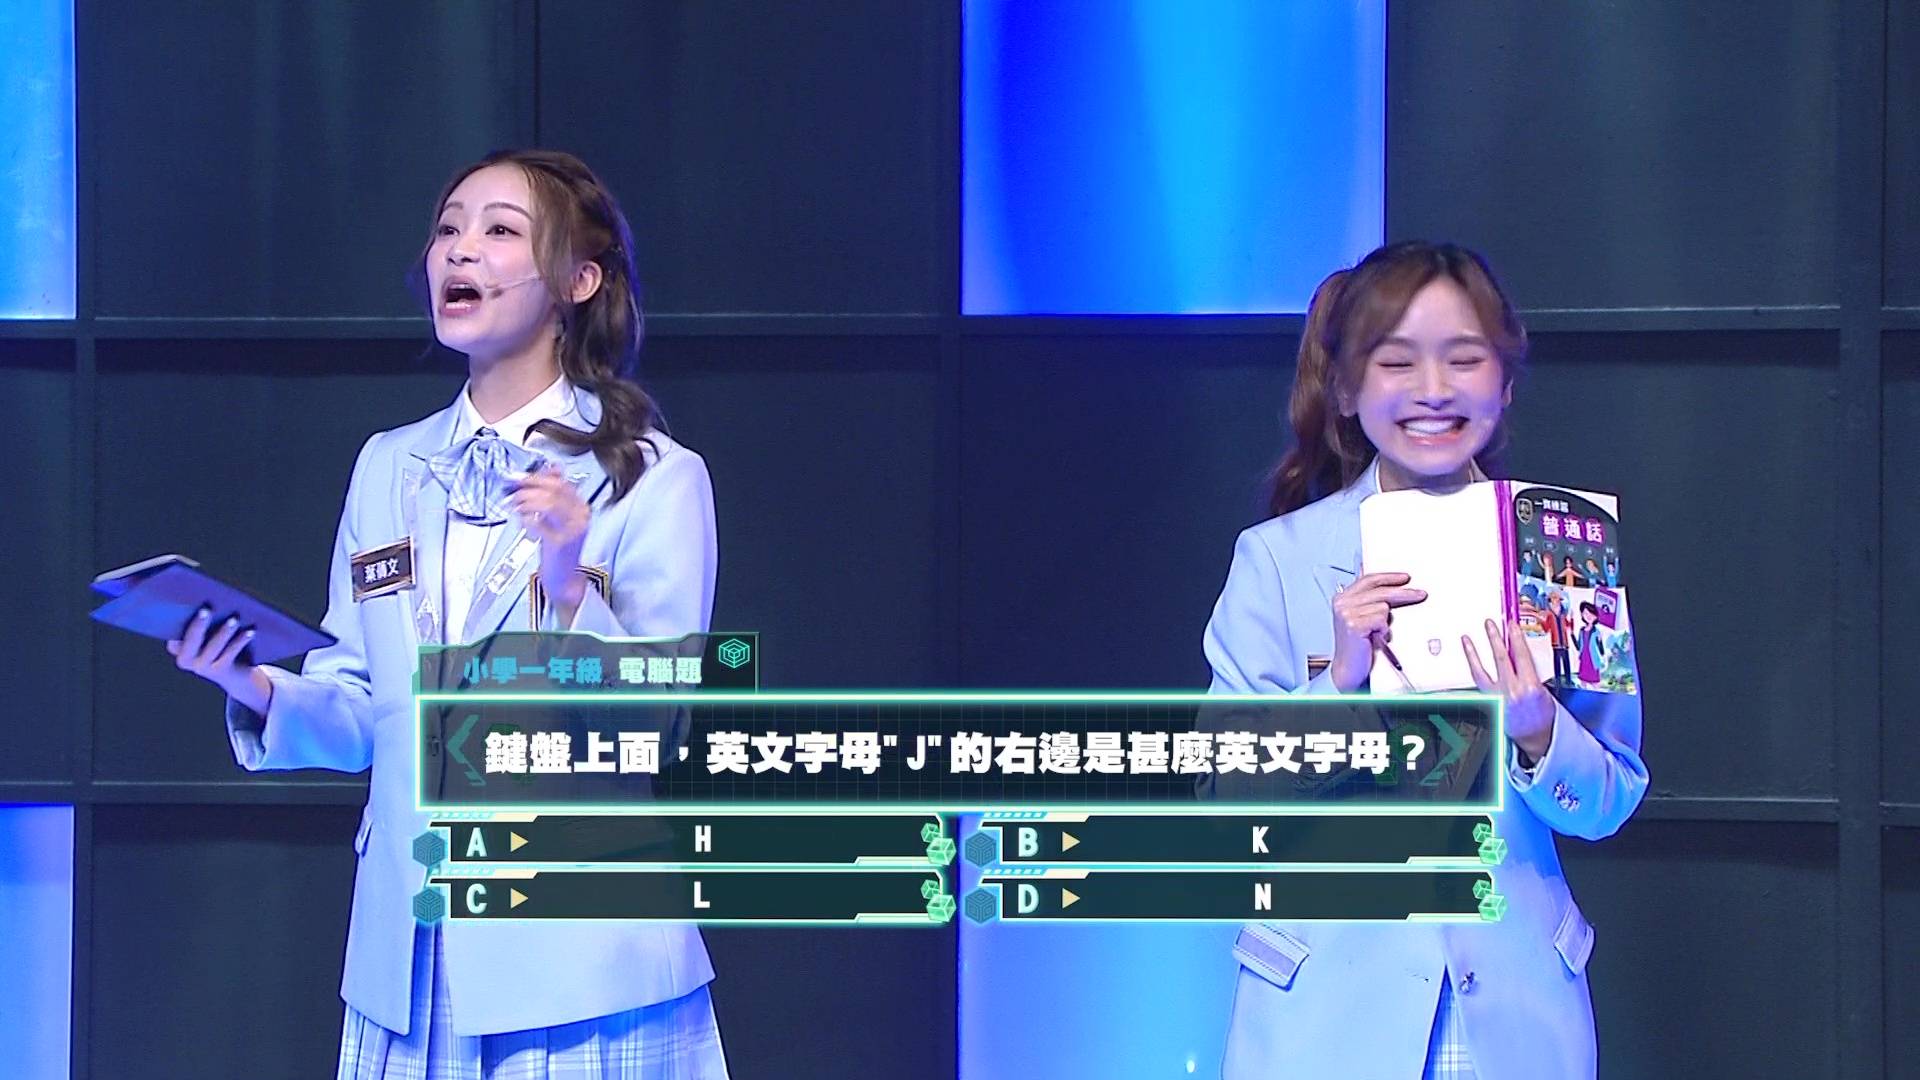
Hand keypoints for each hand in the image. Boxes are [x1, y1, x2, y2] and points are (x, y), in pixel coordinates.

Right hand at [167, 606, 271, 713]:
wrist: (235, 674)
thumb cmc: (219, 644)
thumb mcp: (208, 632)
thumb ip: (204, 619)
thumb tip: (212, 598)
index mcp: (177, 647)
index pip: (175, 632)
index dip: (178, 620)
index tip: (186, 607)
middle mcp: (185, 660)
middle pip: (192, 640)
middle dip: (199, 624)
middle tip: (206, 609)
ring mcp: (202, 667)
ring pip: (213, 647)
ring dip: (224, 632)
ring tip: (234, 619)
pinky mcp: (220, 671)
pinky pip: (230, 654)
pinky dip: (240, 641)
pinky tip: (250, 631)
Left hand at [508, 468, 591, 617]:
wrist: (564, 578)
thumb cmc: (558, 549)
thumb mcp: (558, 518)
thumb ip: (552, 497)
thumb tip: (545, 472)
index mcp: (581, 507)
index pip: (561, 483)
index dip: (538, 476)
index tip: (520, 476)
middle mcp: (581, 516)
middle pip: (556, 489)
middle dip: (530, 485)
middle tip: (513, 486)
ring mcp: (573, 529)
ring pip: (549, 503)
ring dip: (527, 500)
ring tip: (515, 503)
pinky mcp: (561, 542)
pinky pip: (541, 523)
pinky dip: (528, 518)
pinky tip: (521, 519)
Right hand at [1328, 572, 1427, 692]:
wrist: (1349, 669)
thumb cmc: (1357, 646)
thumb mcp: (1361, 618)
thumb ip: (1370, 601)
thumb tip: (1390, 587)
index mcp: (1343, 597)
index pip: (1369, 580)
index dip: (1389, 577)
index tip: (1405, 578)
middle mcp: (1343, 603)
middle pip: (1380, 590)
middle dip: (1404, 593)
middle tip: (1420, 594)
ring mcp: (1347, 614)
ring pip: (1383, 606)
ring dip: (1386, 621)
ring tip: (1379, 632)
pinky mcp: (1354, 625)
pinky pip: (1381, 619)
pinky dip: (1383, 629)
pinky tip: (1377, 637)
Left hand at [1462, 618, 1554, 763]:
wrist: (1535, 737)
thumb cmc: (1543, 716)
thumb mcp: (1544, 691)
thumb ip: (1530, 672)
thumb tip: (1518, 654)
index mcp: (1529, 687)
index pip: (1521, 655)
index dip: (1516, 638)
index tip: (1511, 625)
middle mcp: (1511, 691)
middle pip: (1500, 658)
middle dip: (1494, 638)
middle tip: (1489, 624)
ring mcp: (1497, 697)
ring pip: (1481, 669)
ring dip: (1473, 652)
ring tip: (1467, 639)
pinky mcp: (1488, 702)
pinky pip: (1477, 683)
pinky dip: (1471, 670)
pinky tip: (1467, 661)